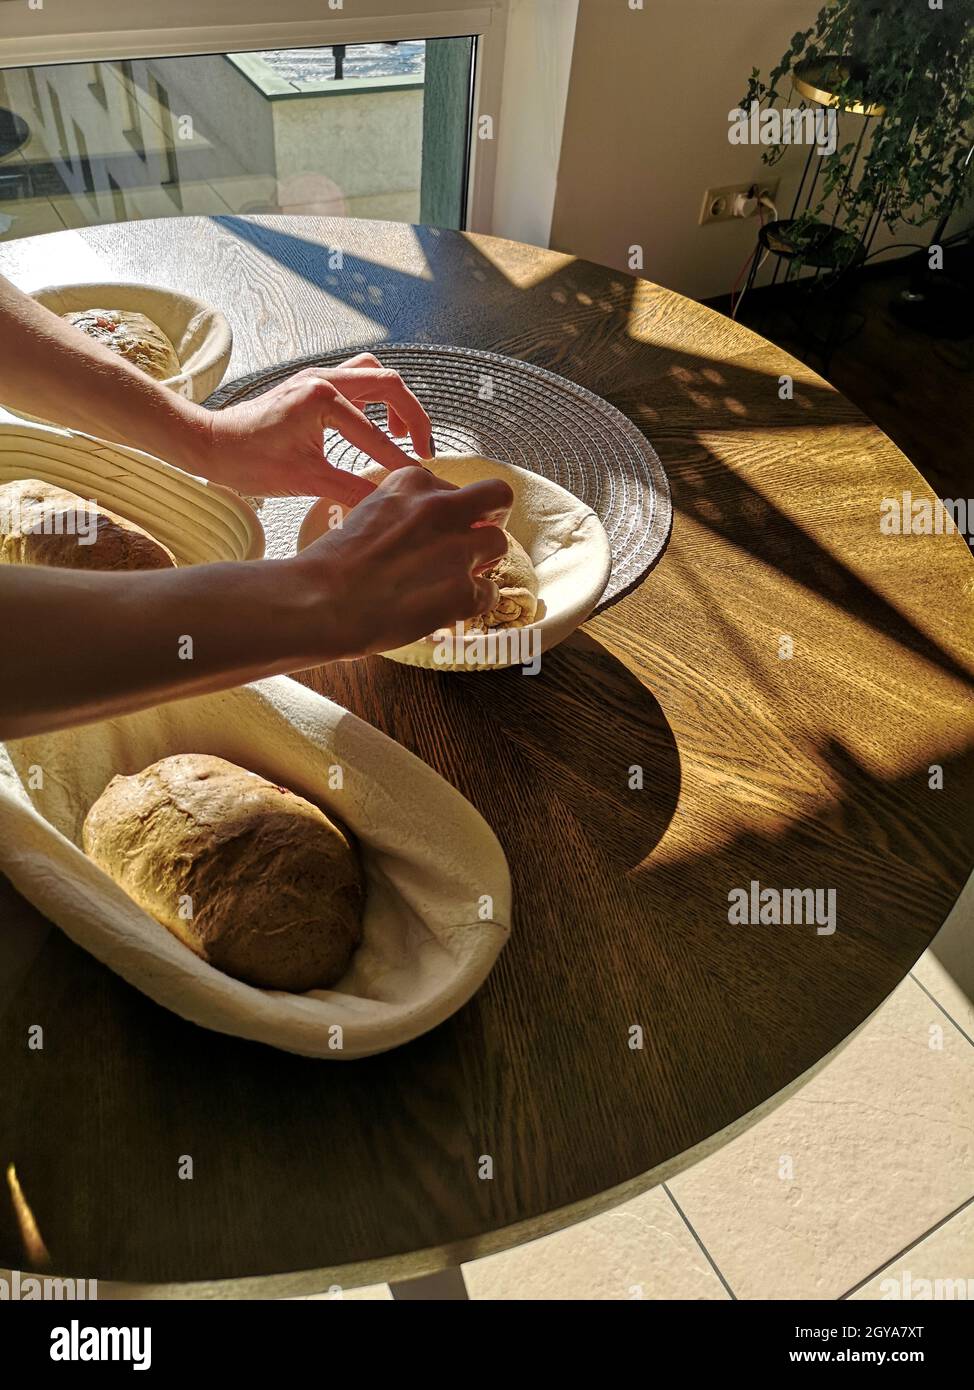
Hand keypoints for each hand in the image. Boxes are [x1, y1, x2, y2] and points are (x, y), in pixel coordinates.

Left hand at [199, 354, 433, 505]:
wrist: (210, 444)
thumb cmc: (248, 461)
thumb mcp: (304, 481)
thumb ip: (350, 490)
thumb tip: (386, 504)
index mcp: (322, 399)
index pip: (375, 433)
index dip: (400, 460)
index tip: (420, 480)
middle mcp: (323, 378)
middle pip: (389, 383)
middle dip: (412, 416)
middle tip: (422, 449)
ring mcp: (317, 376)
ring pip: (374, 372)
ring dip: (394, 400)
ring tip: (400, 434)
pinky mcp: (311, 384)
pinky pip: (356, 378)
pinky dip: (374, 398)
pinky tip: (372, 424)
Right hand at [288, 466, 514, 660]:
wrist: (320, 602)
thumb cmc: (332, 565)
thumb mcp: (367, 513)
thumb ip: (403, 513)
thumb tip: (423, 531)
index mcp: (412, 484)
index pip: (454, 487)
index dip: (452, 511)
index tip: (440, 529)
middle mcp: (440, 508)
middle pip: (498, 497)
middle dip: (493, 516)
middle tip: (478, 538)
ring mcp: (455, 549)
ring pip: (499, 544)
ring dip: (483, 562)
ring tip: (455, 579)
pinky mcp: (462, 590)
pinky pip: (490, 592)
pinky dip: (474, 602)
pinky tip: (449, 608)